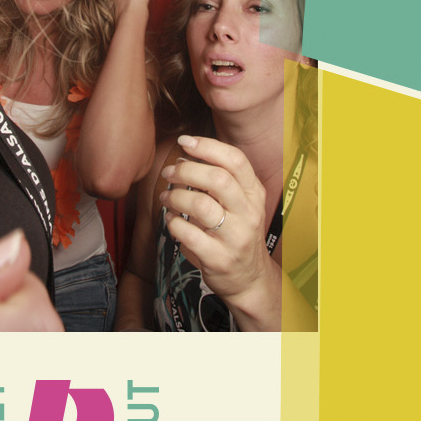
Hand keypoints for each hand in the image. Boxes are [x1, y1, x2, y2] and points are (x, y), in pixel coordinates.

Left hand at [159, 133, 279, 326]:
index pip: (236, 160)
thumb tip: (186, 151)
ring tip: (166, 197)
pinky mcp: (219, 258)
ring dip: (175, 196)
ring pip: (200, 205)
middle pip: (217, 179)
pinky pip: (188, 233)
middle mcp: (249, 213)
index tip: (184, 142)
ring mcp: (235, 237)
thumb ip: (222, 178)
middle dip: (186, 170)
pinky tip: (171, 219)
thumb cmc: (237, 231)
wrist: (250, 279)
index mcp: (254, 193)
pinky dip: (173, 222)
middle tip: (168, 172)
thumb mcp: (241, 203)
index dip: (207, 146)